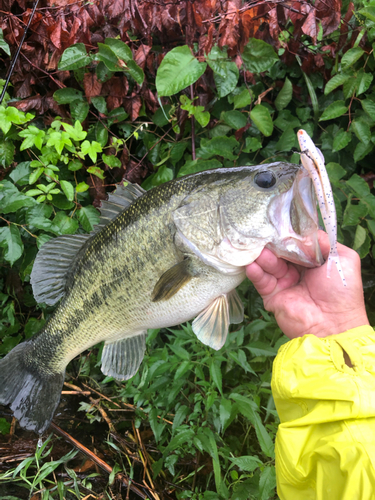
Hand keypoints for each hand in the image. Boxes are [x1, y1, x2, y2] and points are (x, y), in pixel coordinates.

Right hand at [245, 231, 368, 338]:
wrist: (333, 324)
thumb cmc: (342, 291)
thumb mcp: (341, 258)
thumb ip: (322, 241)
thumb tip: (300, 233)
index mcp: (314, 260)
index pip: (297, 242)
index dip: (288, 234)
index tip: (278, 224)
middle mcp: (298, 269)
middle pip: (280, 251)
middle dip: (273, 243)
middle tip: (264, 235)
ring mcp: (284, 282)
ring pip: (269, 263)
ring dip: (263, 256)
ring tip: (260, 251)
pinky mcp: (272, 296)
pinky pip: (261, 280)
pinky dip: (255, 272)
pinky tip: (253, 265)